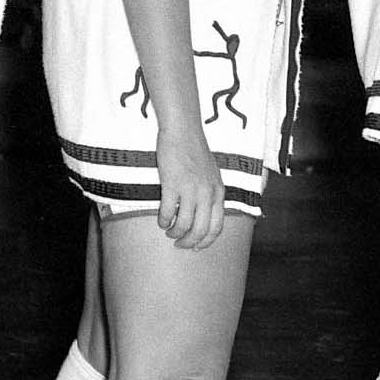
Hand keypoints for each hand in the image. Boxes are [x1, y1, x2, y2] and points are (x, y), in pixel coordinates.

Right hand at [153, 119, 225, 249]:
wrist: (183, 132)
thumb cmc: (195, 153)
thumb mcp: (212, 176)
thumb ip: (210, 195)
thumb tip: (202, 217)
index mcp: (219, 192)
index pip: (217, 227)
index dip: (205, 242)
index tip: (195, 247)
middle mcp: (208, 193)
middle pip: (200, 231)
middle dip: (188, 242)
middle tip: (179, 244)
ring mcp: (191, 189)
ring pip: (184, 225)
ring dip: (174, 233)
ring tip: (168, 231)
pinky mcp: (173, 184)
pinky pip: (167, 212)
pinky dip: (162, 221)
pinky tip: (160, 220)